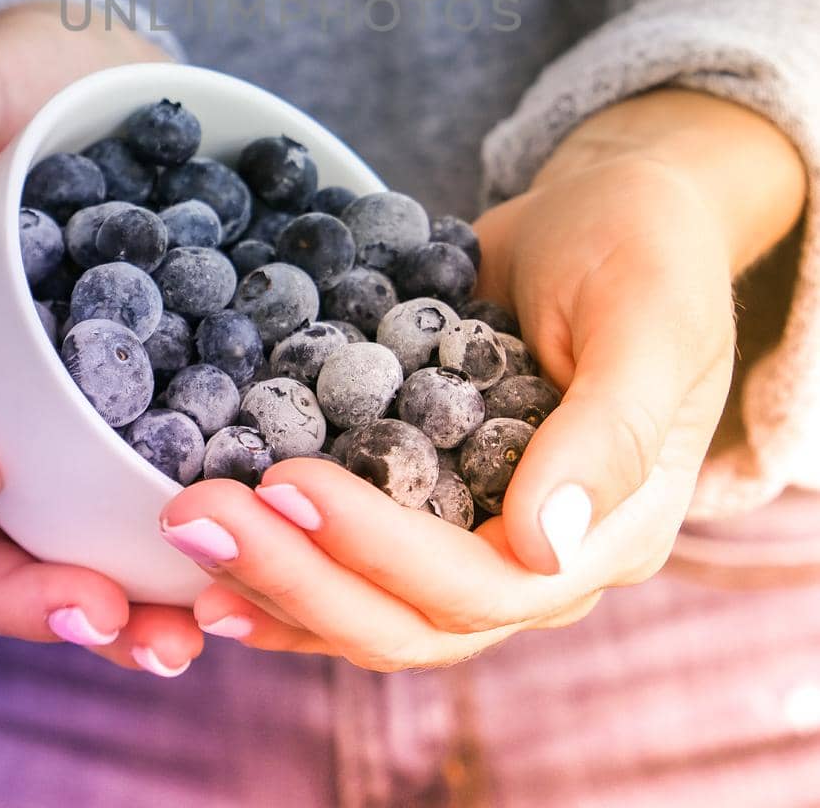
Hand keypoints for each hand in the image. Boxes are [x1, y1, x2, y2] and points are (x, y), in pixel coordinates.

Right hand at [0, 0, 203, 677]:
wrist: (121, 76)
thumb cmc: (20, 76)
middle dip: (26, 592)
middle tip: (104, 615)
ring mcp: (77, 415)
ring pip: (75, 541)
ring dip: (127, 603)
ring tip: (192, 636)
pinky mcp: (167, 406)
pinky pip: (172, 486)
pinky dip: (209, 536)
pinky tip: (265, 559)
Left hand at [157, 91, 804, 671]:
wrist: (610, 209)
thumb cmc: (643, 250)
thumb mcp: (645, 321)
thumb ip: (609, 434)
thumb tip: (539, 548)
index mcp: (607, 534)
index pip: (481, 583)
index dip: (377, 547)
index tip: (285, 481)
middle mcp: (537, 558)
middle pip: (408, 617)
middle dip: (297, 574)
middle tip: (194, 513)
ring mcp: (477, 530)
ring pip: (370, 600)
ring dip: (274, 574)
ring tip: (182, 532)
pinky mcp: (427, 492)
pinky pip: (352, 554)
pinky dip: (286, 556)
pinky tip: (208, 548)